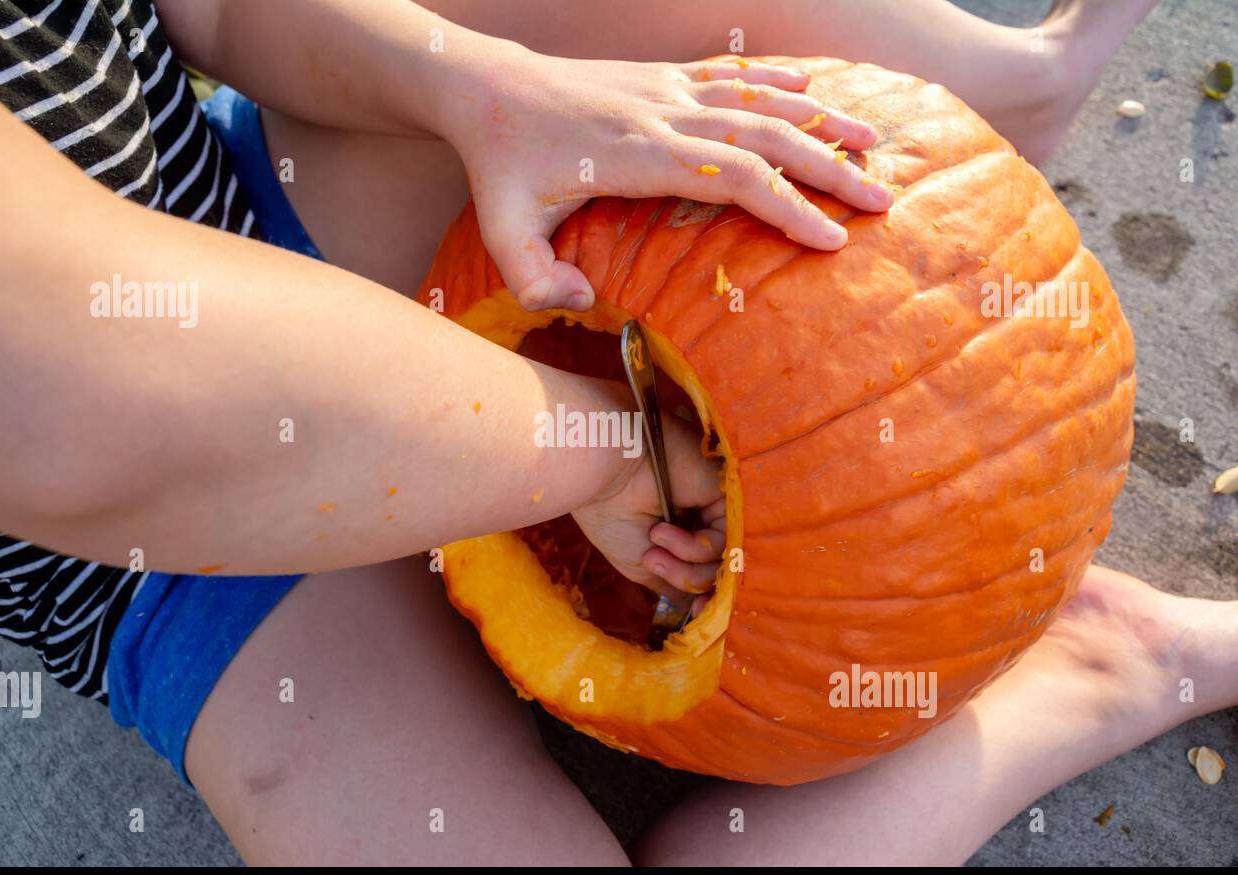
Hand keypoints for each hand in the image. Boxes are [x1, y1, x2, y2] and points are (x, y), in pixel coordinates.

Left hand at [439, 47, 893, 310]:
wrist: (489, 89)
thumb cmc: (502, 169)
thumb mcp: (502, 233)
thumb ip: (535, 280)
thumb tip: (584, 306)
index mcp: (637, 155)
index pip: (732, 176)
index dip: (786, 206)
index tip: (831, 239)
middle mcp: (664, 115)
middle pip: (766, 137)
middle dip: (828, 169)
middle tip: (880, 200)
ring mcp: (668, 90)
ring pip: (760, 99)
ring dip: (821, 120)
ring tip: (873, 144)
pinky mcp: (664, 78)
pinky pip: (733, 73)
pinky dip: (779, 79)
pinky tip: (816, 89)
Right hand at [571, 411, 725, 599]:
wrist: (599, 474)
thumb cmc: (609, 514)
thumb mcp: (642, 565)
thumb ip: (677, 583)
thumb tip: (699, 609)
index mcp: (679, 532)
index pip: (708, 572)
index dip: (707, 599)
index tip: (698, 614)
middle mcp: (699, 518)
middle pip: (718, 568)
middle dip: (690, 580)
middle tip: (655, 566)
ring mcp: (712, 506)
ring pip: (722, 558)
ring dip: (686, 566)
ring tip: (652, 550)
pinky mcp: (722, 493)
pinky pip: (724, 538)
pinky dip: (694, 547)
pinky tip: (663, 533)